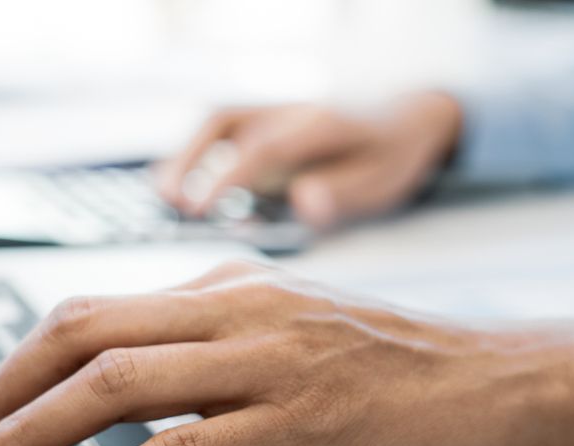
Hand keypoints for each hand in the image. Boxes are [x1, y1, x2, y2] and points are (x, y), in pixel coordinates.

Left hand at [0, 261, 573, 445]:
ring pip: (118, 385)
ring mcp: (272, 362)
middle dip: (2, 390)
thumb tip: (147, 399)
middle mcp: (244, 309)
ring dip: (30, 432)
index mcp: (237, 287)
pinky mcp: (302, 424)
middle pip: (86, 335)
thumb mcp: (299, 335)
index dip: (22, 359)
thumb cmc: (403, 368)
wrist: (502, 385)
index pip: (98, 311)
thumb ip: (224, 349)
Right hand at [156, 92, 462, 227]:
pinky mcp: (271, 119)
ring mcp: (279, 111)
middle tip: (171, 202)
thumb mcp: (384, 181)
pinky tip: (180, 179)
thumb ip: (344, 193)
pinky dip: (200, 151)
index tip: (198, 206)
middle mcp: (292, 110)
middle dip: (193, 160)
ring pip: (222, 123)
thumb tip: (303, 202)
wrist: (408, 113)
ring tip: (164, 194)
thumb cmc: (394, 152)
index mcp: (322, 124)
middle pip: (230, 123)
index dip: (227, 175)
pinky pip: (228, 128)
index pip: (265, 147)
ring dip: (188, 155)